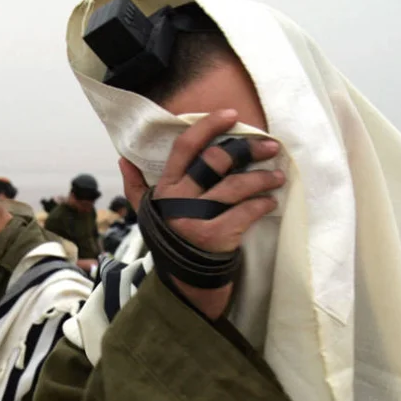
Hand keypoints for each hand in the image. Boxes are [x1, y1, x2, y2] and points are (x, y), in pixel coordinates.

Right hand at [120, 109, 283, 319]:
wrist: (183, 286)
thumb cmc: (170, 242)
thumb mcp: (147, 214)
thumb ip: (135, 186)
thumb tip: (123, 158)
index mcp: (165, 188)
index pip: (185, 147)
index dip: (209, 126)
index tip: (232, 114)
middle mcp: (179, 200)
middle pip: (216, 161)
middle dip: (247, 149)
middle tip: (270, 146)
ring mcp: (197, 218)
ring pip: (236, 186)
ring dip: (262, 177)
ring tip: (278, 175)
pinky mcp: (216, 237)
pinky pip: (245, 212)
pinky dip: (262, 205)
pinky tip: (271, 202)